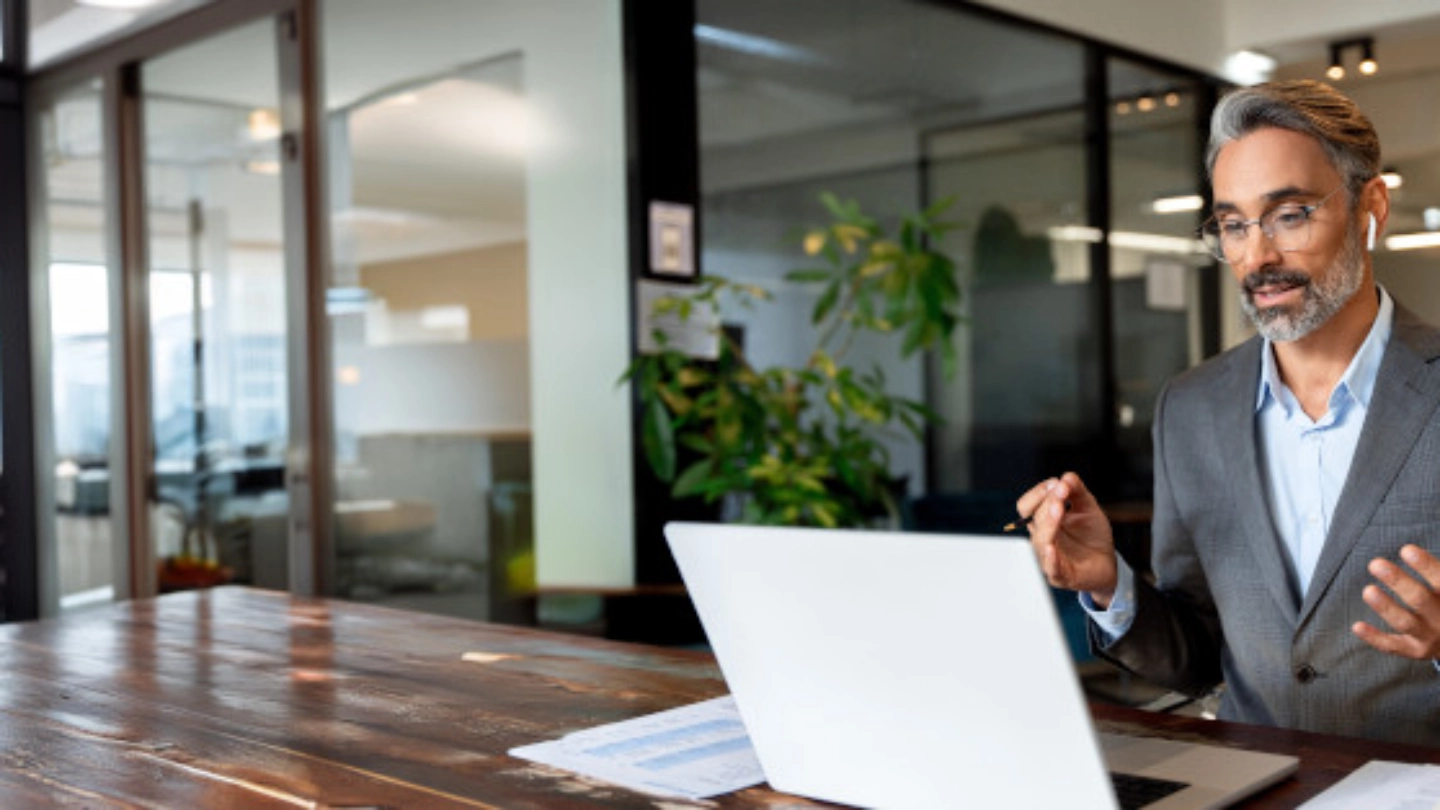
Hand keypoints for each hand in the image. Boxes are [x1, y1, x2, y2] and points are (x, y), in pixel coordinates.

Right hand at [1015, 472, 1117, 605]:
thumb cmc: (1092, 536)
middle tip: (1061, 491)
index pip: (1027, 506)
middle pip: (1034, 519)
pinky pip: (1051, 567)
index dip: (1038, 493)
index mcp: (1043, 521)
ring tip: (1060, 509)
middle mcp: (1042, 538)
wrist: (1107, 563)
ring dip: (1049, 523)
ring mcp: (1049, 557)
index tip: (1056, 483)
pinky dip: (1050, 558)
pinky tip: (1051, 548)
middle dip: (1047, 502)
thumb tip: (1067, 476)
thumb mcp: (1088, 508)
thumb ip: (1077, 492)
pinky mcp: (1061, 575)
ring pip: (1040, 540)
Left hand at [1352, 545, 1439, 659]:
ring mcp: (1430, 637)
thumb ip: (1434, 572)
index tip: (1406, 550)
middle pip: (1421, 600)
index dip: (1426, 566)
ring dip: (1386, 607)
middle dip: (1398, 582)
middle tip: (1376, 564)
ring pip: (1406, 623)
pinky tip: (1357, 626)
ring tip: (1368, 590)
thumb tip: (1412, 548)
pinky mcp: (1415, 651)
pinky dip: (1375, 637)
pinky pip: (1393, 646)